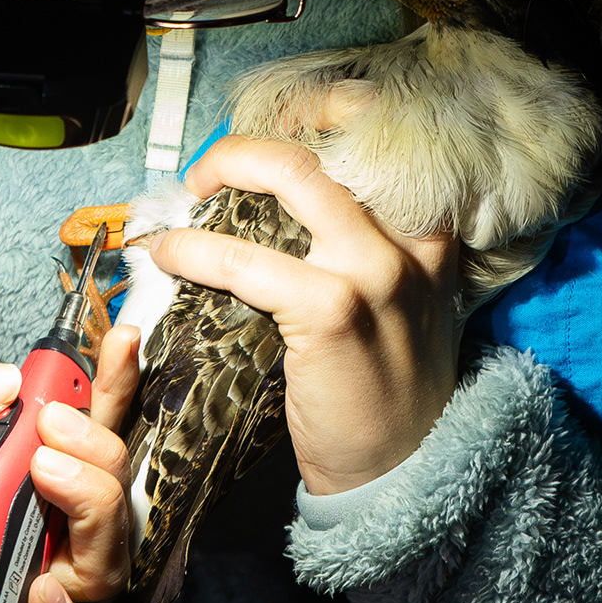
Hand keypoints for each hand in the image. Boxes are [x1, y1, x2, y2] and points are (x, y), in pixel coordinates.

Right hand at [0, 326, 139, 602]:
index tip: (47, 536)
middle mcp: (10, 559)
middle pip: (95, 563)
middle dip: (94, 494)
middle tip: (53, 424)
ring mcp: (35, 514)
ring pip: (108, 501)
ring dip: (107, 439)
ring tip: (78, 377)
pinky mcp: (44, 467)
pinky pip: (95, 444)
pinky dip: (113, 396)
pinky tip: (120, 345)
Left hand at [147, 134, 460, 493]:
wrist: (407, 475)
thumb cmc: (388, 398)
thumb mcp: (405, 312)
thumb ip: (368, 260)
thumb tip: (282, 225)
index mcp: (428, 239)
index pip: (370, 148)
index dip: (306, 128)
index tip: (257, 148)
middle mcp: (409, 244)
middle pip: (318, 156)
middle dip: (245, 151)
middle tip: (208, 174)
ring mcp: (373, 273)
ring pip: (288, 179)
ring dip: (222, 177)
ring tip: (187, 204)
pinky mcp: (332, 311)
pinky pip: (246, 260)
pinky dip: (198, 249)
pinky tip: (173, 255)